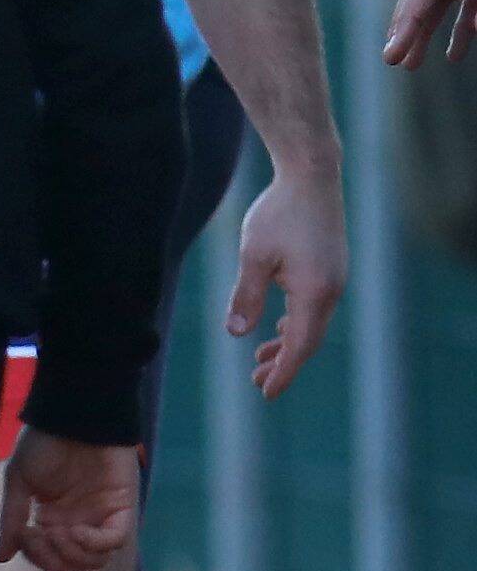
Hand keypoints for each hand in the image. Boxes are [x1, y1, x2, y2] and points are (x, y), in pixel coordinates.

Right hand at [0, 425, 143, 570]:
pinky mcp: (122, 509)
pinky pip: (114, 540)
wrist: (73, 418)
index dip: (37, 556)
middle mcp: (77, 523)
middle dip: (55, 561)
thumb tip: (1, 558)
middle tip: (44, 536)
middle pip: (73, 566)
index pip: (47, 557)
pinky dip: (95, 543)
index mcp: (52, 519)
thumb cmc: (43, 444)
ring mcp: (101, 517)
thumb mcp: (17, 482)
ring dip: (73, 554)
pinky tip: (77, 531)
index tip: (26, 534)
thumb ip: (11, 520)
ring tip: (61, 531)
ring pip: (95, 560)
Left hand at [226, 163, 343, 398]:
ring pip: (311, 323)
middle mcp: (332, 290)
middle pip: (308, 339)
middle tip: (256, 382)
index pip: (300, 345)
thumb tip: (236, 333)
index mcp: (315, 293)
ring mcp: (334, 279)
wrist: (311, 177)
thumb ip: (246, 296)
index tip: (265, 393)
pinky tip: (276, 328)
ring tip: (260, 360)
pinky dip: (295, 323)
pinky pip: (314, 307)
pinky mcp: (330, 268)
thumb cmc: (279, 214)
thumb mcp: (253, 256)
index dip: (283, 371)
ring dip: (287, 343)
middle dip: (283, 363)